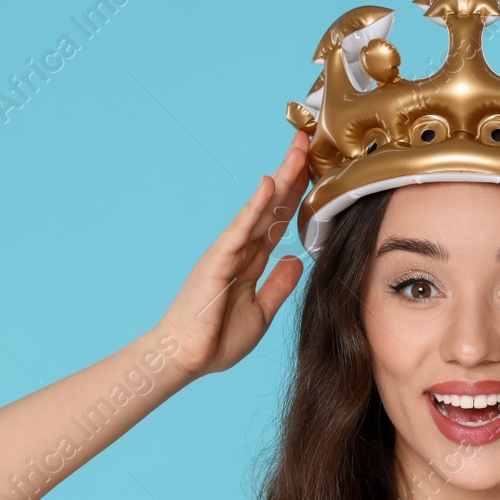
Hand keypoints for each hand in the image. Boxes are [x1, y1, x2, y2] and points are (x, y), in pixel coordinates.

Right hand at [157, 130, 311, 376]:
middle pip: (272, 205)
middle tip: (308, 141)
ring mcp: (227, 252)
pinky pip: (240, 229)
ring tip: (298, 150)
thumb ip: (278, 285)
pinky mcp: (217, 261)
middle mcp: (239, 250)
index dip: (296, 194)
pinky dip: (254, 206)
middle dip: (291, 174)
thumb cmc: (216, 340)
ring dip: (280, 179)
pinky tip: (268, 184)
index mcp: (250, 261)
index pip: (278, 220)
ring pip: (259, 208)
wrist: (184, 359)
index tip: (315, 169)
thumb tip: (295, 259)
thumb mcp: (261, 312)